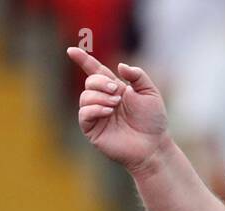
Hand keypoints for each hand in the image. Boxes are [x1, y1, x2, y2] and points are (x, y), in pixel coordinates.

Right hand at [67, 47, 168, 173]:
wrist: (153, 145)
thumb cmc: (153, 121)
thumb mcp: (150, 93)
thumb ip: (137, 75)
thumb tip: (120, 66)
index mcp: (115, 89)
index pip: (95, 71)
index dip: (84, 60)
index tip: (72, 51)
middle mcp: (103, 100)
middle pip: (90, 82)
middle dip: (101, 83)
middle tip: (116, 92)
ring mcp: (97, 115)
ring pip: (85, 97)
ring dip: (100, 97)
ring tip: (115, 104)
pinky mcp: (93, 130)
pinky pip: (84, 114)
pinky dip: (94, 109)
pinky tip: (108, 111)